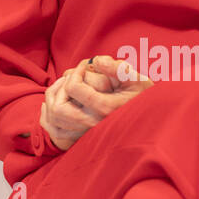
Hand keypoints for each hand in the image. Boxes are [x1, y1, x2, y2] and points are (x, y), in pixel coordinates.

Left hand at [40, 55, 154, 149]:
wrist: (149, 119)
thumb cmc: (143, 96)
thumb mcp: (136, 78)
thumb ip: (117, 68)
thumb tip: (97, 60)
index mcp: (106, 108)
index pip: (75, 88)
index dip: (76, 72)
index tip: (86, 65)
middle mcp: (93, 125)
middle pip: (59, 108)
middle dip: (60, 88)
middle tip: (71, 77)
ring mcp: (86, 134)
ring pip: (54, 120)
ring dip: (53, 98)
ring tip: (65, 86)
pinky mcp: (81, 139)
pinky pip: (55, 132)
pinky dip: (49, 116)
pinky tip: (56, 101)